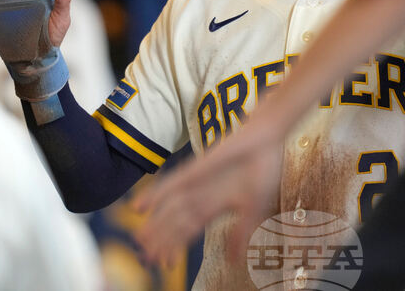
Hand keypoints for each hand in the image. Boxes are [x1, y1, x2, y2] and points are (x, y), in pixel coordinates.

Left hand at [132, 123, 281, 265]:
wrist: (267, 140)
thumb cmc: (264, 170)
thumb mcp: (254, 208)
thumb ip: (242, 233)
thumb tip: (234, 263)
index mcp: (215, 206)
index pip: (190, 231)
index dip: (177, 247)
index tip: (166, 265)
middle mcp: (201, 196)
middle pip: (175, 222)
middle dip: (162, 241)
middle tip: (146, 259)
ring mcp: (196, 183)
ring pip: (169, 208)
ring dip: (155, 224)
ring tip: (139, 240)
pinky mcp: (195, 170)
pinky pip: (171, 184)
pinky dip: (154, 196)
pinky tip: (138, 207)